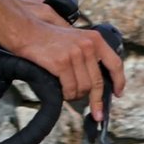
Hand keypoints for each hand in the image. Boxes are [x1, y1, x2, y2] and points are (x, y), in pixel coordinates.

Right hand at [12, 9, 125, 124]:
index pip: (115, 63)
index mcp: (94, 39)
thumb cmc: (45, 36)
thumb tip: (94, 77)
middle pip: (98, 81)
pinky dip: (66, 94)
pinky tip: (62, 93)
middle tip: (97, 113)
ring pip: (84, 87)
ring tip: (69, 95)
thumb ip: (86, 52)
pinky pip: (69, 87)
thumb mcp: (73, 37)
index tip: (117, 93)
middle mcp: (87, 46)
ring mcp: (74, 54)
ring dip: (76, 96)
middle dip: (97, 101)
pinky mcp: (61, 63)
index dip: (118, 81)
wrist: (24, 30)